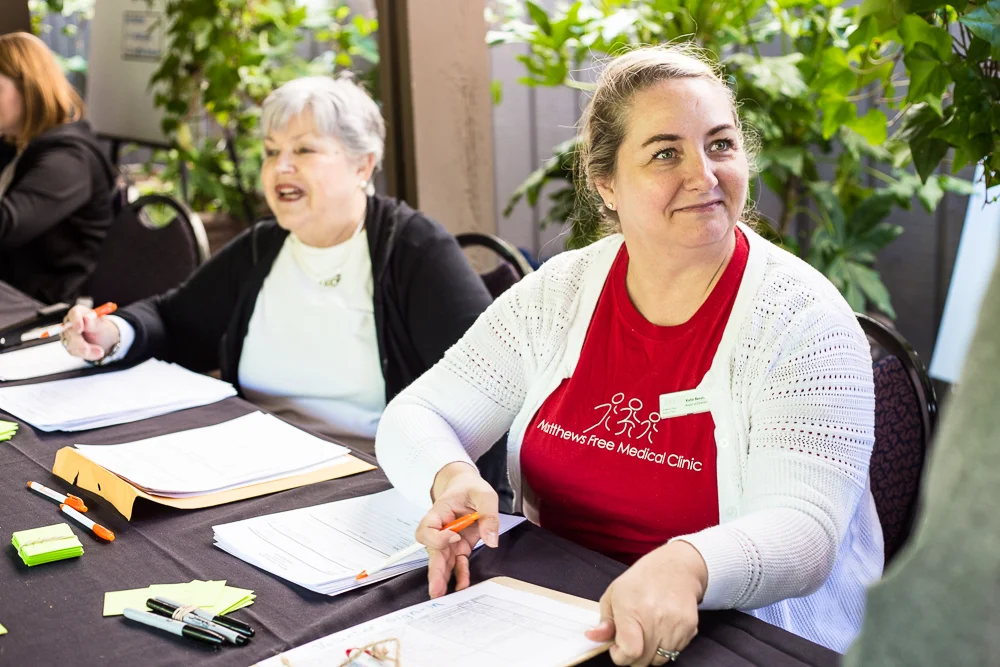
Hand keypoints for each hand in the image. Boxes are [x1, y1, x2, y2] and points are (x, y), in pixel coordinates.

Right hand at [61, 305, 119, 360]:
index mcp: (79, 312)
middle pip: (70, 332)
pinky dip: (85, 354)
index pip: (74, 314)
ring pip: (71, 344)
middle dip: (81, 342)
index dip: (75, 321)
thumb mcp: (102, 325)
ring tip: (100, 352)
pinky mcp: (69, 345)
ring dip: (86, 351)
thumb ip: (94, 323)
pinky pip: (73, 351)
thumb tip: (86, 318)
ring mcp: (67, 334)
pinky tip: (95, 353)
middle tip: (96, 349)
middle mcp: (69, 323)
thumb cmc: (102, 328)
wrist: (104, 339)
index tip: (80, 329)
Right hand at [416, 461, 499, 597]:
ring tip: (444, 595)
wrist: (468, 488)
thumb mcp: (484, 494)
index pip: (428, 529)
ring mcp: (450, 540)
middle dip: (435, 571)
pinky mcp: (460, 547)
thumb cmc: (470, 488)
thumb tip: (491, 539)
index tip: (454, 536)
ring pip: (442, 562)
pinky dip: (460, 575)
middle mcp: (440, 529)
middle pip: (432, 552)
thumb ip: (488, 514)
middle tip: (436, 589)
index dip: (438, 537)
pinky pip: (457, 563)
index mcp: (438, 512)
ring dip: (443, 578)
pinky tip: (462, 585)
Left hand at [585, 541, 707, 665]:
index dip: (620, 656)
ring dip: (650, 652)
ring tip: (647, 632)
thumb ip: (604, 620)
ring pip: (660, 660)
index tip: (617, 648)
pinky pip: (675, 651)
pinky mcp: (690, 627)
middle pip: (643, 660)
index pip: (629, 652)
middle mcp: (654, 618)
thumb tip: (593, 637)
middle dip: (633, 655)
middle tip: (631, 639)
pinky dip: (666, 646)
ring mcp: (674, 624)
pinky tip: (662, 629)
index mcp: (631, 609)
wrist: (676, 567)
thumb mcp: (614, 593)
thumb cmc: (642, 579)